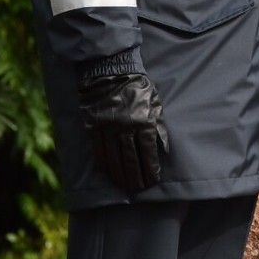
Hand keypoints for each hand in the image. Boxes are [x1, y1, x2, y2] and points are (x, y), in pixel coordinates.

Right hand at [77, 71, 168, 190]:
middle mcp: (125, 127)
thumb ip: (159, 126)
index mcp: (143, 121)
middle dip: (136, 177)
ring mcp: (108, 128)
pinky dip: (103, 163)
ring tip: (125, 186)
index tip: (153, 180)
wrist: (111, 69)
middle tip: (139, 189)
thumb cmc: (137, 86)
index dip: (151, 169)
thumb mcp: (155, 102)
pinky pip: (98, 150)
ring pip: (114, 158)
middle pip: (131, 159)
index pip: (148, 152)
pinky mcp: (93, 126)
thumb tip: (164, 150)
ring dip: (120, 175)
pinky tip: (108, 171)